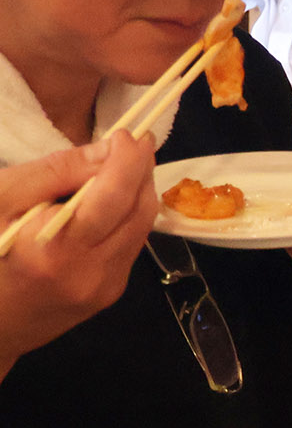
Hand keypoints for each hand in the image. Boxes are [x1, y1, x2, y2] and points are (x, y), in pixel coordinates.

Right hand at [0, 135, 159, 368]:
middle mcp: (89, 273)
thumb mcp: (1, 198)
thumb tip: (107, 150)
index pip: (112, 198)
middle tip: (134, 142)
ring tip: (123, 165)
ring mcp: (105, 288)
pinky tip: (112, 201)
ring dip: (139, 192)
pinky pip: (131, 245)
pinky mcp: (110, 294)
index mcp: (53, 250)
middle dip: (141, 172)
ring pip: (142, 228)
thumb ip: (55, 173)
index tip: (130, 133)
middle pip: (138, 212)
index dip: (128, 161)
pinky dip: (128, 216)